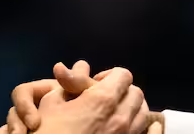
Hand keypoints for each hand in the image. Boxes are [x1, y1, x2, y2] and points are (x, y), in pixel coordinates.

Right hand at [1, 62, 159, 133]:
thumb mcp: (51, 103)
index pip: (123, 75)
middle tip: (104, 98)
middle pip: (136, 93)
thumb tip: (76, 66)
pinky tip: (138, 126)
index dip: (109, 75)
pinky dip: (145, 127)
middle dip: (122, 90)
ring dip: (131, 108)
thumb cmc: (49, 131)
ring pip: (142, 114)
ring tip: (115, 114)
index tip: (95, 83)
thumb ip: (69, 83)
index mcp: (103, 99)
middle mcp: (121, 117)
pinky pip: (145, 133)